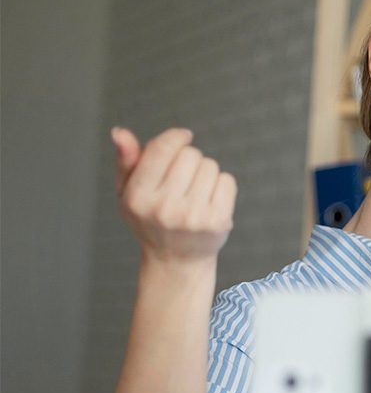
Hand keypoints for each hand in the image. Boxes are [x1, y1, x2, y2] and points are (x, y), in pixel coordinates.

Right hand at [112, 127, 236, 264]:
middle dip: (189, 158)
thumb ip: (125, 161)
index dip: (176, 136)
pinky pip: (227, 180)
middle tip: (183, 178)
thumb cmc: (150, 219)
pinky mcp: (217, 222)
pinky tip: (209, 200)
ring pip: (210, 165)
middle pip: (190, 154)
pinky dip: (221, 185)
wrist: (176, 260)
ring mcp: (193, 216)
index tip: (183, 136)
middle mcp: (164, 208)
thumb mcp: (127, 193)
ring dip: (205, 171)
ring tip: (194, 191)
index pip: (162, 149)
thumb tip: (120, 132)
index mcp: (138, 197)